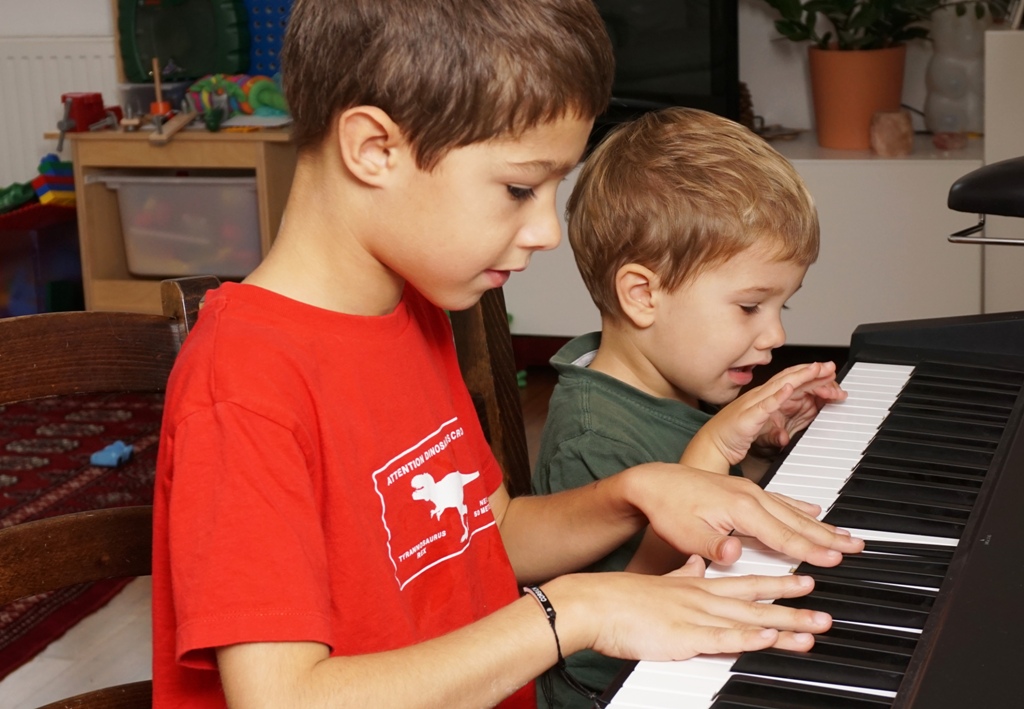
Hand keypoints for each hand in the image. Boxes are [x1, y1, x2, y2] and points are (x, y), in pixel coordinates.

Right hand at [549, 559, 830, 661]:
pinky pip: (721, 638)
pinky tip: (767, 638)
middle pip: (756, 604)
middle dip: (793, 608)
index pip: (746, 584)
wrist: (593, 603)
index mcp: (697, 586)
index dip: (777, 584)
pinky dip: (746, 638)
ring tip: (813, 628)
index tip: (804, 581)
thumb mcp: (660, 579)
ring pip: (748, 621)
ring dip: (782, 625)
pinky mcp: (683, 636)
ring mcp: (695, 617)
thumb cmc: (621, 598)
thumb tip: (697, 564)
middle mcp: (702, 599)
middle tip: (824, 612)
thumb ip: (683, 573)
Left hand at [624, 462, 862, 566]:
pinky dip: (799, 508)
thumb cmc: (667, 508)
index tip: (835, 560)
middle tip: (857, 546)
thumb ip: (713, 546)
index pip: (782, 535)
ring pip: (792, 511)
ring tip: (845, 534)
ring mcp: (748, 491)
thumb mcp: (686, 533)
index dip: (810, 550)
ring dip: (820, 525)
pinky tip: (813, 511)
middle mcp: (750, 496)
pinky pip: (780, 500)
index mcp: (740, 508)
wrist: (652, 481)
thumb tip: (733, 554)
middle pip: (796, 521)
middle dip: (828, 536)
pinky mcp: (741, 491)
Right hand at [687, 362, 844, 470]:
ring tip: (815, 370)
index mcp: (761, 398)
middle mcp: (758, 397)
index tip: (824, 371)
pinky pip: (765, 406)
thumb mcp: (759, 429)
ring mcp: (753, 405)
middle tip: (829, 366)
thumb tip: (785, 433)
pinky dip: (778, 397)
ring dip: (799, 378)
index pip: (787, 381)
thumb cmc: (731, 435)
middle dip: (809, 372)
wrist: (712, 445)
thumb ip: (773, 427)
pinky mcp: (748, 418)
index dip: (806, 375)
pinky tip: (789, 389)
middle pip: (787, 379)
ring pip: (779, 387)